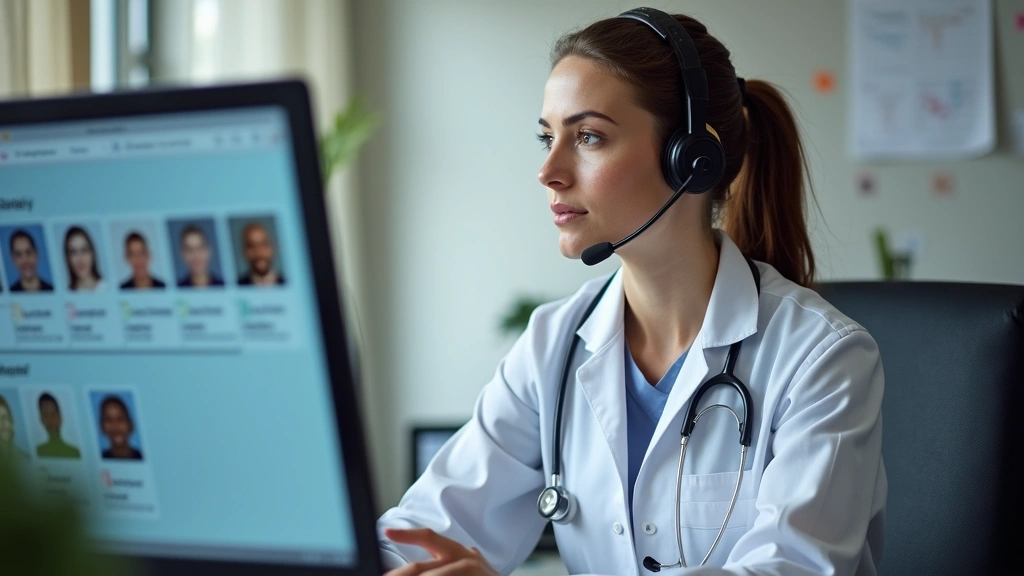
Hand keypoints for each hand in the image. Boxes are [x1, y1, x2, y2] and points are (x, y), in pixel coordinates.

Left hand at [383, 528, 498, 575]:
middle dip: (399, 575)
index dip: (407, 535)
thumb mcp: (465, 567)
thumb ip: (441, 565)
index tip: (388, 532)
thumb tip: (403, 571)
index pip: (429, 538)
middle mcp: (465, 562)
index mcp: (458, 553)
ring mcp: (471, 575)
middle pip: (421, 569)